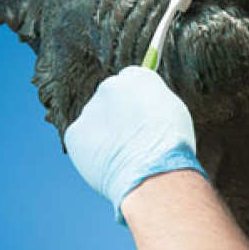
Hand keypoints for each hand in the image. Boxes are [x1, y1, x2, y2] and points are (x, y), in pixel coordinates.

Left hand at [64, 66, 205, 222]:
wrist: (153, 172)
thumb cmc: (172, 147)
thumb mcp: (173, 114)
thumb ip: (154, 102)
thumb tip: (144, 104)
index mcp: (140, 77)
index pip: (131, 80)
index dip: (136, 98)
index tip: (137, 112)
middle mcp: (111, 86)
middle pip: (111, 98)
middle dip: (118, 115)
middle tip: (131, 139)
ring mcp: (90, 108)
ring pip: (97, 121)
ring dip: (106, 134)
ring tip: (126, 157)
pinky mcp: (74, 132)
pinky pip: (84, 140)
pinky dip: (94, 152)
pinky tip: (110, 163)